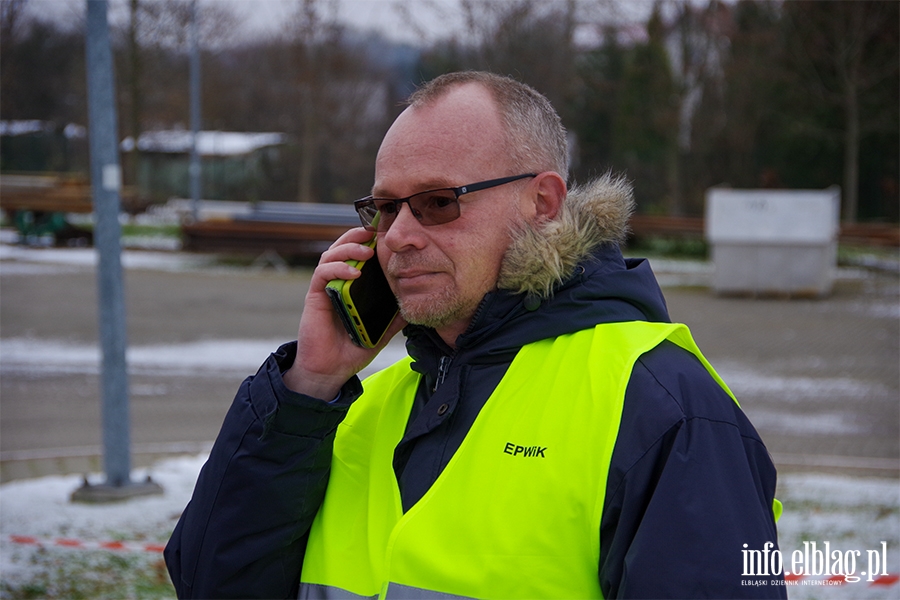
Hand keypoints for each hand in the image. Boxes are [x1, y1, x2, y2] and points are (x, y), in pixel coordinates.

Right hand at [283, 227, 406, 398]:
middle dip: (356, 236)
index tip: (384, 235)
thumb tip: (415, 304)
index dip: (367, 241)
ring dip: (348, 249)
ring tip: (367, 251)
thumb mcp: (382, 330)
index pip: (357, 255)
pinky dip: (338, 268)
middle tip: (373, 233)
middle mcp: (337, 282)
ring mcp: (326, 288)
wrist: (331, 370)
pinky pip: (323, 274)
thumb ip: (395, 316)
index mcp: (352, 286)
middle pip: (342, 247)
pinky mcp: (315, 297)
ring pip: (330, 255)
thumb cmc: (353, 349)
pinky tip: (353, 273)